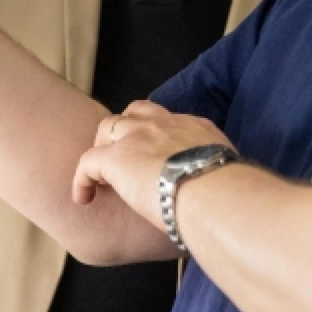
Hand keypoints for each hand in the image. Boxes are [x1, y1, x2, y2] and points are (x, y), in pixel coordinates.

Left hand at [72, 100, 235, 231]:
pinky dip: (82, 180)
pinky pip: (87, 163)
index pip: (169, 120)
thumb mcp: (229, 174)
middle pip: (135, 113)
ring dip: (103, 148)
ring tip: (102, 176)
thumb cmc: (228, 193)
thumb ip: (218, 176)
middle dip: (126, 131)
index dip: (156, 134)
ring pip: (108, 127)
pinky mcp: (116, 158)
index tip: (155, 155)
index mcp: (195, 127)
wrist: (214, 194)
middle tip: (124, 157)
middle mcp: (165, 124)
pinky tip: (83, 198)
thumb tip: (221, 194)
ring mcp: (138, 137)